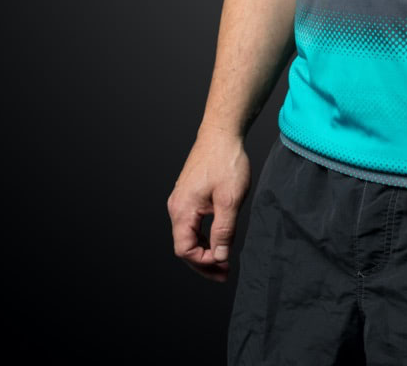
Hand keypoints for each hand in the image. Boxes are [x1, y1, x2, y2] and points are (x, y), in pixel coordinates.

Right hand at [167, 124, 251, 281]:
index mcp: (183, 210)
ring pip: (188, 235)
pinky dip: (204, 236)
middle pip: (184, 245)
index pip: (185, 249)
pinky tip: (218, 239)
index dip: (204, 262)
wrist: (222, 133)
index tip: (224, 265)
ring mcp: (181, 200)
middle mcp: (177, 207)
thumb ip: (224, 230)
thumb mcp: (230, 199)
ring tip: (223, 260)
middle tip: (224, 273)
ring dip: (204, 250)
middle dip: (204, 262)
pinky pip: (192, 223)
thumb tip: (220, 257)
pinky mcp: (189, 195)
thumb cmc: (226, 161)